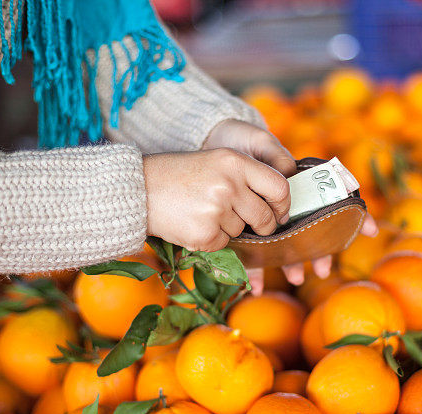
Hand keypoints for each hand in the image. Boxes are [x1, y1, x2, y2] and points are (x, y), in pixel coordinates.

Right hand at [143, 149, 289, 250]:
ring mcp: (216, 211)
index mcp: (235, 162)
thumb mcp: (216, 162)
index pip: (279, 187)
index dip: (283, 204)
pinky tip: (193, 223)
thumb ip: (247, 176)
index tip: (280, 212)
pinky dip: (212, 238)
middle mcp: (229, 185)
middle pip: (265, 216)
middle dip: (264, 225)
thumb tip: (279, 204)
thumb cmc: (179, 175)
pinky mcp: (204, 234)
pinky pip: (224, 243)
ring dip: (228, 227)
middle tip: (253, 224)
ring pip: (242, 230)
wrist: (137, 190)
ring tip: (203, 212)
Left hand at [203, 119, 378, 294]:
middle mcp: (287, 204)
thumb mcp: (261, 143)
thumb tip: (290, 173)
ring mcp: (266, 217)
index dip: (356, 216)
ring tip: (296, 279)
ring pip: (284, 246)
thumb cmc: (243, 142)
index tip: (372, 231)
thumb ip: (277, 158)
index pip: (335, 200)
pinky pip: (252, 253)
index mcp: (299, 185)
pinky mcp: (244, 227)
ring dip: (290, 264)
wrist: (212, 142)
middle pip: (311, 232)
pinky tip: (257, 287)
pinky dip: (255, 271)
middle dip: (320, 252)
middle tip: (322, 269)